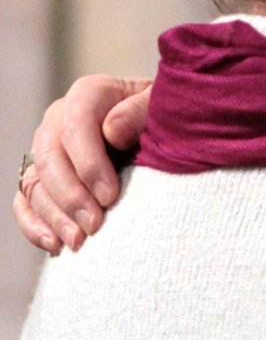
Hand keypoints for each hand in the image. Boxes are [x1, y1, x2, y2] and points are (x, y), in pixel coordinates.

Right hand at [14, 76, 151, 252]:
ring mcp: (49, 149)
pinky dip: (35, 225)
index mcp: (89, 95)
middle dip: (71, 196)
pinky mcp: (44, 177)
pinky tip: (55, 245)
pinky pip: (26, 202)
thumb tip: (112, 130)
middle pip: (50, 159)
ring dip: (54, 216)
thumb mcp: (163, 105)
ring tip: (79, 241)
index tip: (110, 196)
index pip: (75, 127)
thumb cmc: (165, 115)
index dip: (88, 164)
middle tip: (95, 225)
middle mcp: (60, 120)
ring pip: (35, 184)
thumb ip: (141, 111)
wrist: (164, 130)